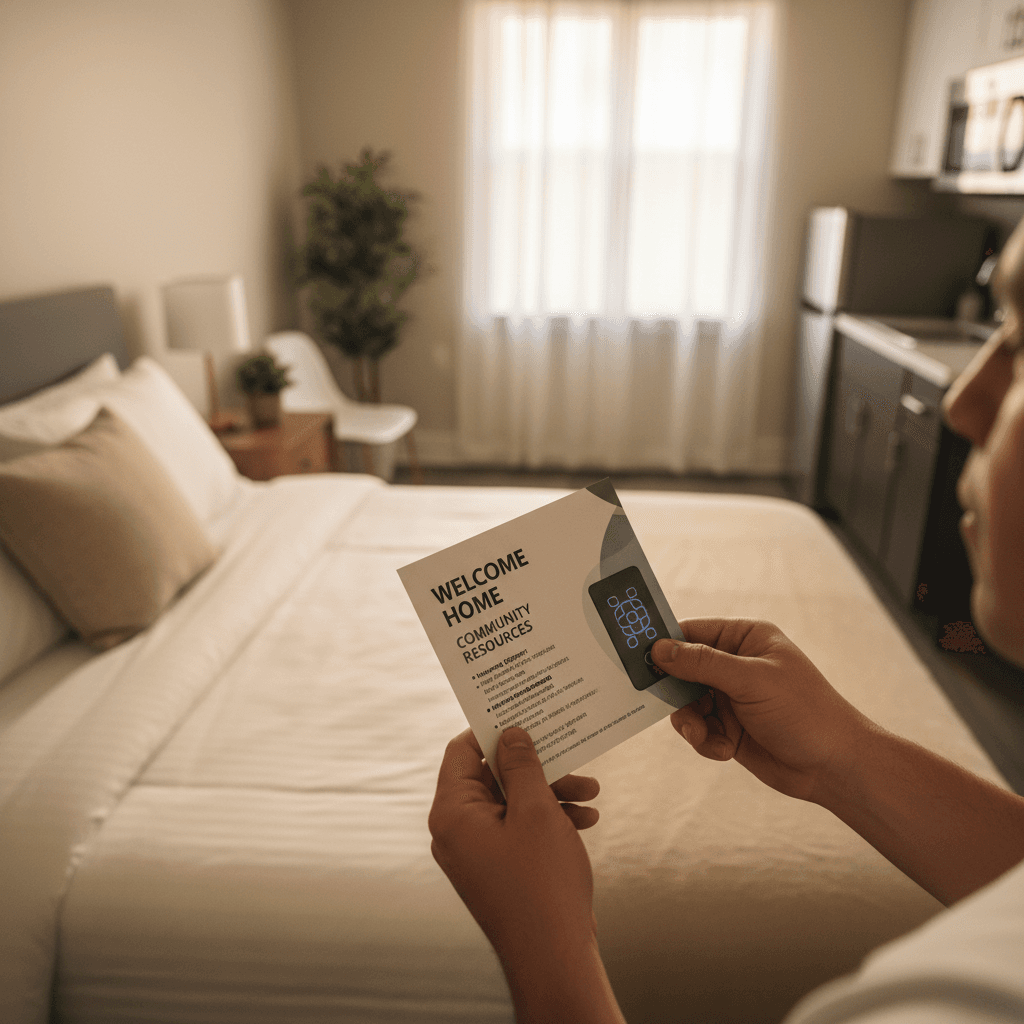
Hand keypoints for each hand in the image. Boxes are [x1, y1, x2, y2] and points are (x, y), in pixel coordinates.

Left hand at [429, 727, 599, 960]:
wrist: (554, 956)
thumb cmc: (541, 885)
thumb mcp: (536, 811)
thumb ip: (522, 765)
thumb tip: (511, 733)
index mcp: (452, 814)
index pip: (461, 752)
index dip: (492, 730)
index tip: (524, 717)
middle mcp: (457, 831)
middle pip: (491, 776)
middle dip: (535, 766)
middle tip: (570, 755)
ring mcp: (477, 852)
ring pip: (511, 802)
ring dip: (550, 791)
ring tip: (590, 790)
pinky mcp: (499, 867)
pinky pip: (519, 828)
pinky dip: (549, 819)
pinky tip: (585, 818)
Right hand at [652, 618, 876, 802]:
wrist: (834, 766)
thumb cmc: (804, 712)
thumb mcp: (751, 680)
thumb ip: (702, 663)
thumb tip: (659, 649)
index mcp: (745, 638)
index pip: (692, 632)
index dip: (664, 644)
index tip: (637, 658)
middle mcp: (735, 664)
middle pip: (682, 670)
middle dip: (676, 693)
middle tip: (671, 706)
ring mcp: (731, 697)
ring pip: (685, 703)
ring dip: (691, 722)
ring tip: (705, 736)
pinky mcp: (729, 727)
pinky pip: (698, 729)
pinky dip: (705, 741)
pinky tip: (724, 750)